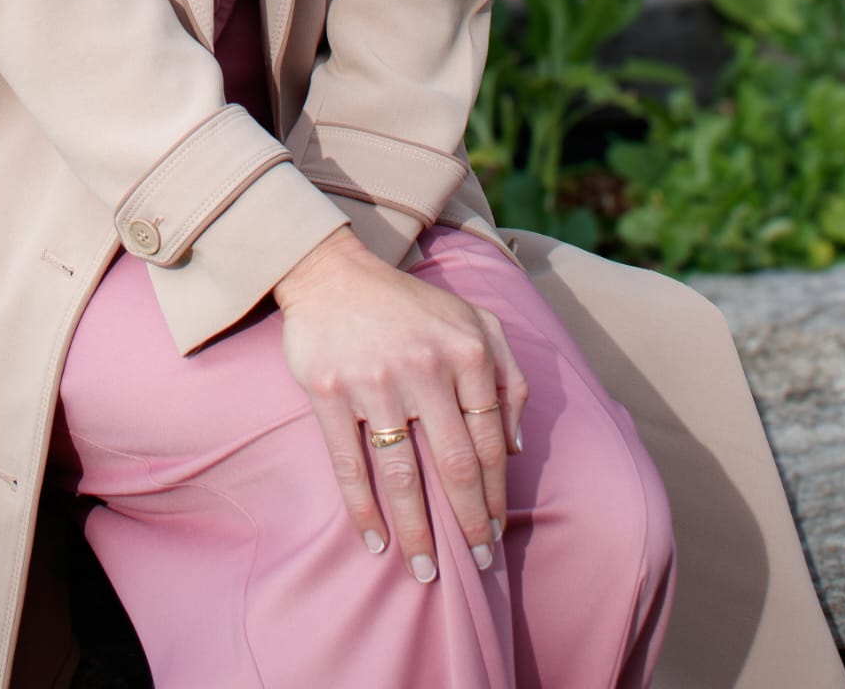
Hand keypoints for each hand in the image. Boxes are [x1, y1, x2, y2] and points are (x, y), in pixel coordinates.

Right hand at [273, 227, 527, 582]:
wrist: (333, 272)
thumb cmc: (409, 305)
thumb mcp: (474, 320)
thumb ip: (508, 374)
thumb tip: (515, 447)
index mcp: (466, 350)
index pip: (489, 439)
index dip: (494, 493)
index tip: (494, 531)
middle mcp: (425, 366)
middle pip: (454, 465)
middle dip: (468, 523)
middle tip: (475, 564)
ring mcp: (374, 380)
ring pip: (403, 475)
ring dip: (417, 532)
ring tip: (425, 572)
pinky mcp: (329, 390)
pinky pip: (350, 464)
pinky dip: (363, 510)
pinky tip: (375, 542)